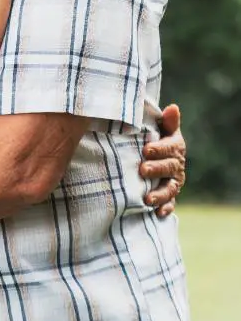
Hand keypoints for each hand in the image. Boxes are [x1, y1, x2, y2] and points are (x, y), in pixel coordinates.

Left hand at [139, 103, 185, 217]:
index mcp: (175, 147)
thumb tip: (173, 107)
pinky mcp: (169, 195)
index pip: (170, 148)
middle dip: (156, 170)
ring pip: (170, 189)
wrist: (154, 154)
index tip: (146, 149)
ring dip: (160, 194)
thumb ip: (167, 121)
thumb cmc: (155, 137)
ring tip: (147, 199)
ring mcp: (174, 182)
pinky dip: (165, 208)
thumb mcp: (161, 127)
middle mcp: (177, 166)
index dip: (159, 149)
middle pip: (169, 168)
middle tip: (142, 170)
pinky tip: (158, 213)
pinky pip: (170, 203)